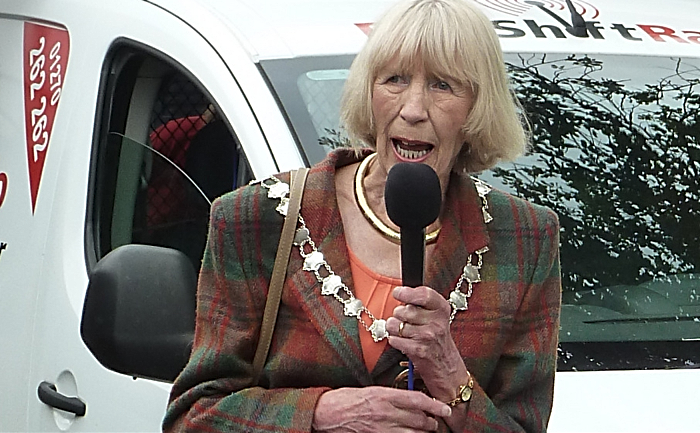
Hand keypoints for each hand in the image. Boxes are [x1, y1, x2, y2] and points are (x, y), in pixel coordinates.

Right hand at [312, 386, 450, 431]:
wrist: (327, 413)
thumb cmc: (346, 399)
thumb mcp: (370, 391)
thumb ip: (390, 395)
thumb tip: (409, 400)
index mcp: (384, 395)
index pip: (417, 400)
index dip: (435, 405)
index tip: (445, 409)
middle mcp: (386, 412)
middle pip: (419, 419)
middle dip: (431, 422)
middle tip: (434, 422)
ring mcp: (382, 427)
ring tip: (425, 431)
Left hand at [387, 286, 467, 399]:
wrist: (446, 367)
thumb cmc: (438, 339)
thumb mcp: (437, 317)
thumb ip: (422, 303)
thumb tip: (400, 292)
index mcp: (442, 309)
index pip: (424, 294)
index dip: (407, 293)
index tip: (398, 293)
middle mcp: (437, 322)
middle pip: (404, 309)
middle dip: (399, 314)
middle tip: (407, 321)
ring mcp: (427, 336)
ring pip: (396, 324)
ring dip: (395, 328)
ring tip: (406, 333)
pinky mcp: (418, 350)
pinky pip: (394, 338)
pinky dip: (395, 340)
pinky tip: (404, 342)